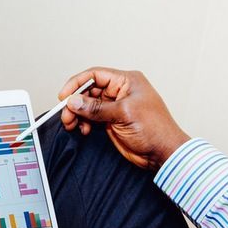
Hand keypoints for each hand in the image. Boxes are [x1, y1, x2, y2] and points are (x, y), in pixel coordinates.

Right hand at [59, 67, 190, 169]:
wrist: (163, 153)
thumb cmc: (155, 129)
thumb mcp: (123, 114)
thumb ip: (96, 108)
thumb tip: (74, 102)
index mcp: (126, 81)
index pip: (95, 75)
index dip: (77, 84)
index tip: (64, 96)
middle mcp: (120, 91)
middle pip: (89, 91)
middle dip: (75, 103)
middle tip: (66, 115)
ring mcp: (115, 106)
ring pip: (88, 105)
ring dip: (77, 114)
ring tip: (72, 124)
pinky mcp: (111, 121)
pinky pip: (91, 118)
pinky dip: (84, 123)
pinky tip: (84, 130)